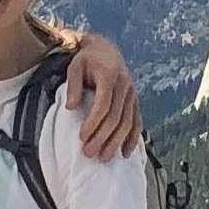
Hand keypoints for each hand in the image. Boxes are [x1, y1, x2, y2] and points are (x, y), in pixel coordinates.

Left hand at [62, 32, 140, 157]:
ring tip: (103, 158)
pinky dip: (133, 139)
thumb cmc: (87, 60)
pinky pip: (137, 122)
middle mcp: (125, 86)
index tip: (81, 137)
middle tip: (89, 153)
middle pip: (116, 117)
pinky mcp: (135, 101)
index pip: (103, 104)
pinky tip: (125, 153)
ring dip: (116, 142)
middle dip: (102, 137)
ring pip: (127, 123)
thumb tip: (71, 108)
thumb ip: (73, 86)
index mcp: (110, 76)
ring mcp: (132, 94)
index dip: (93, 122)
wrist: (106, 50)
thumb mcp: (75, 66)